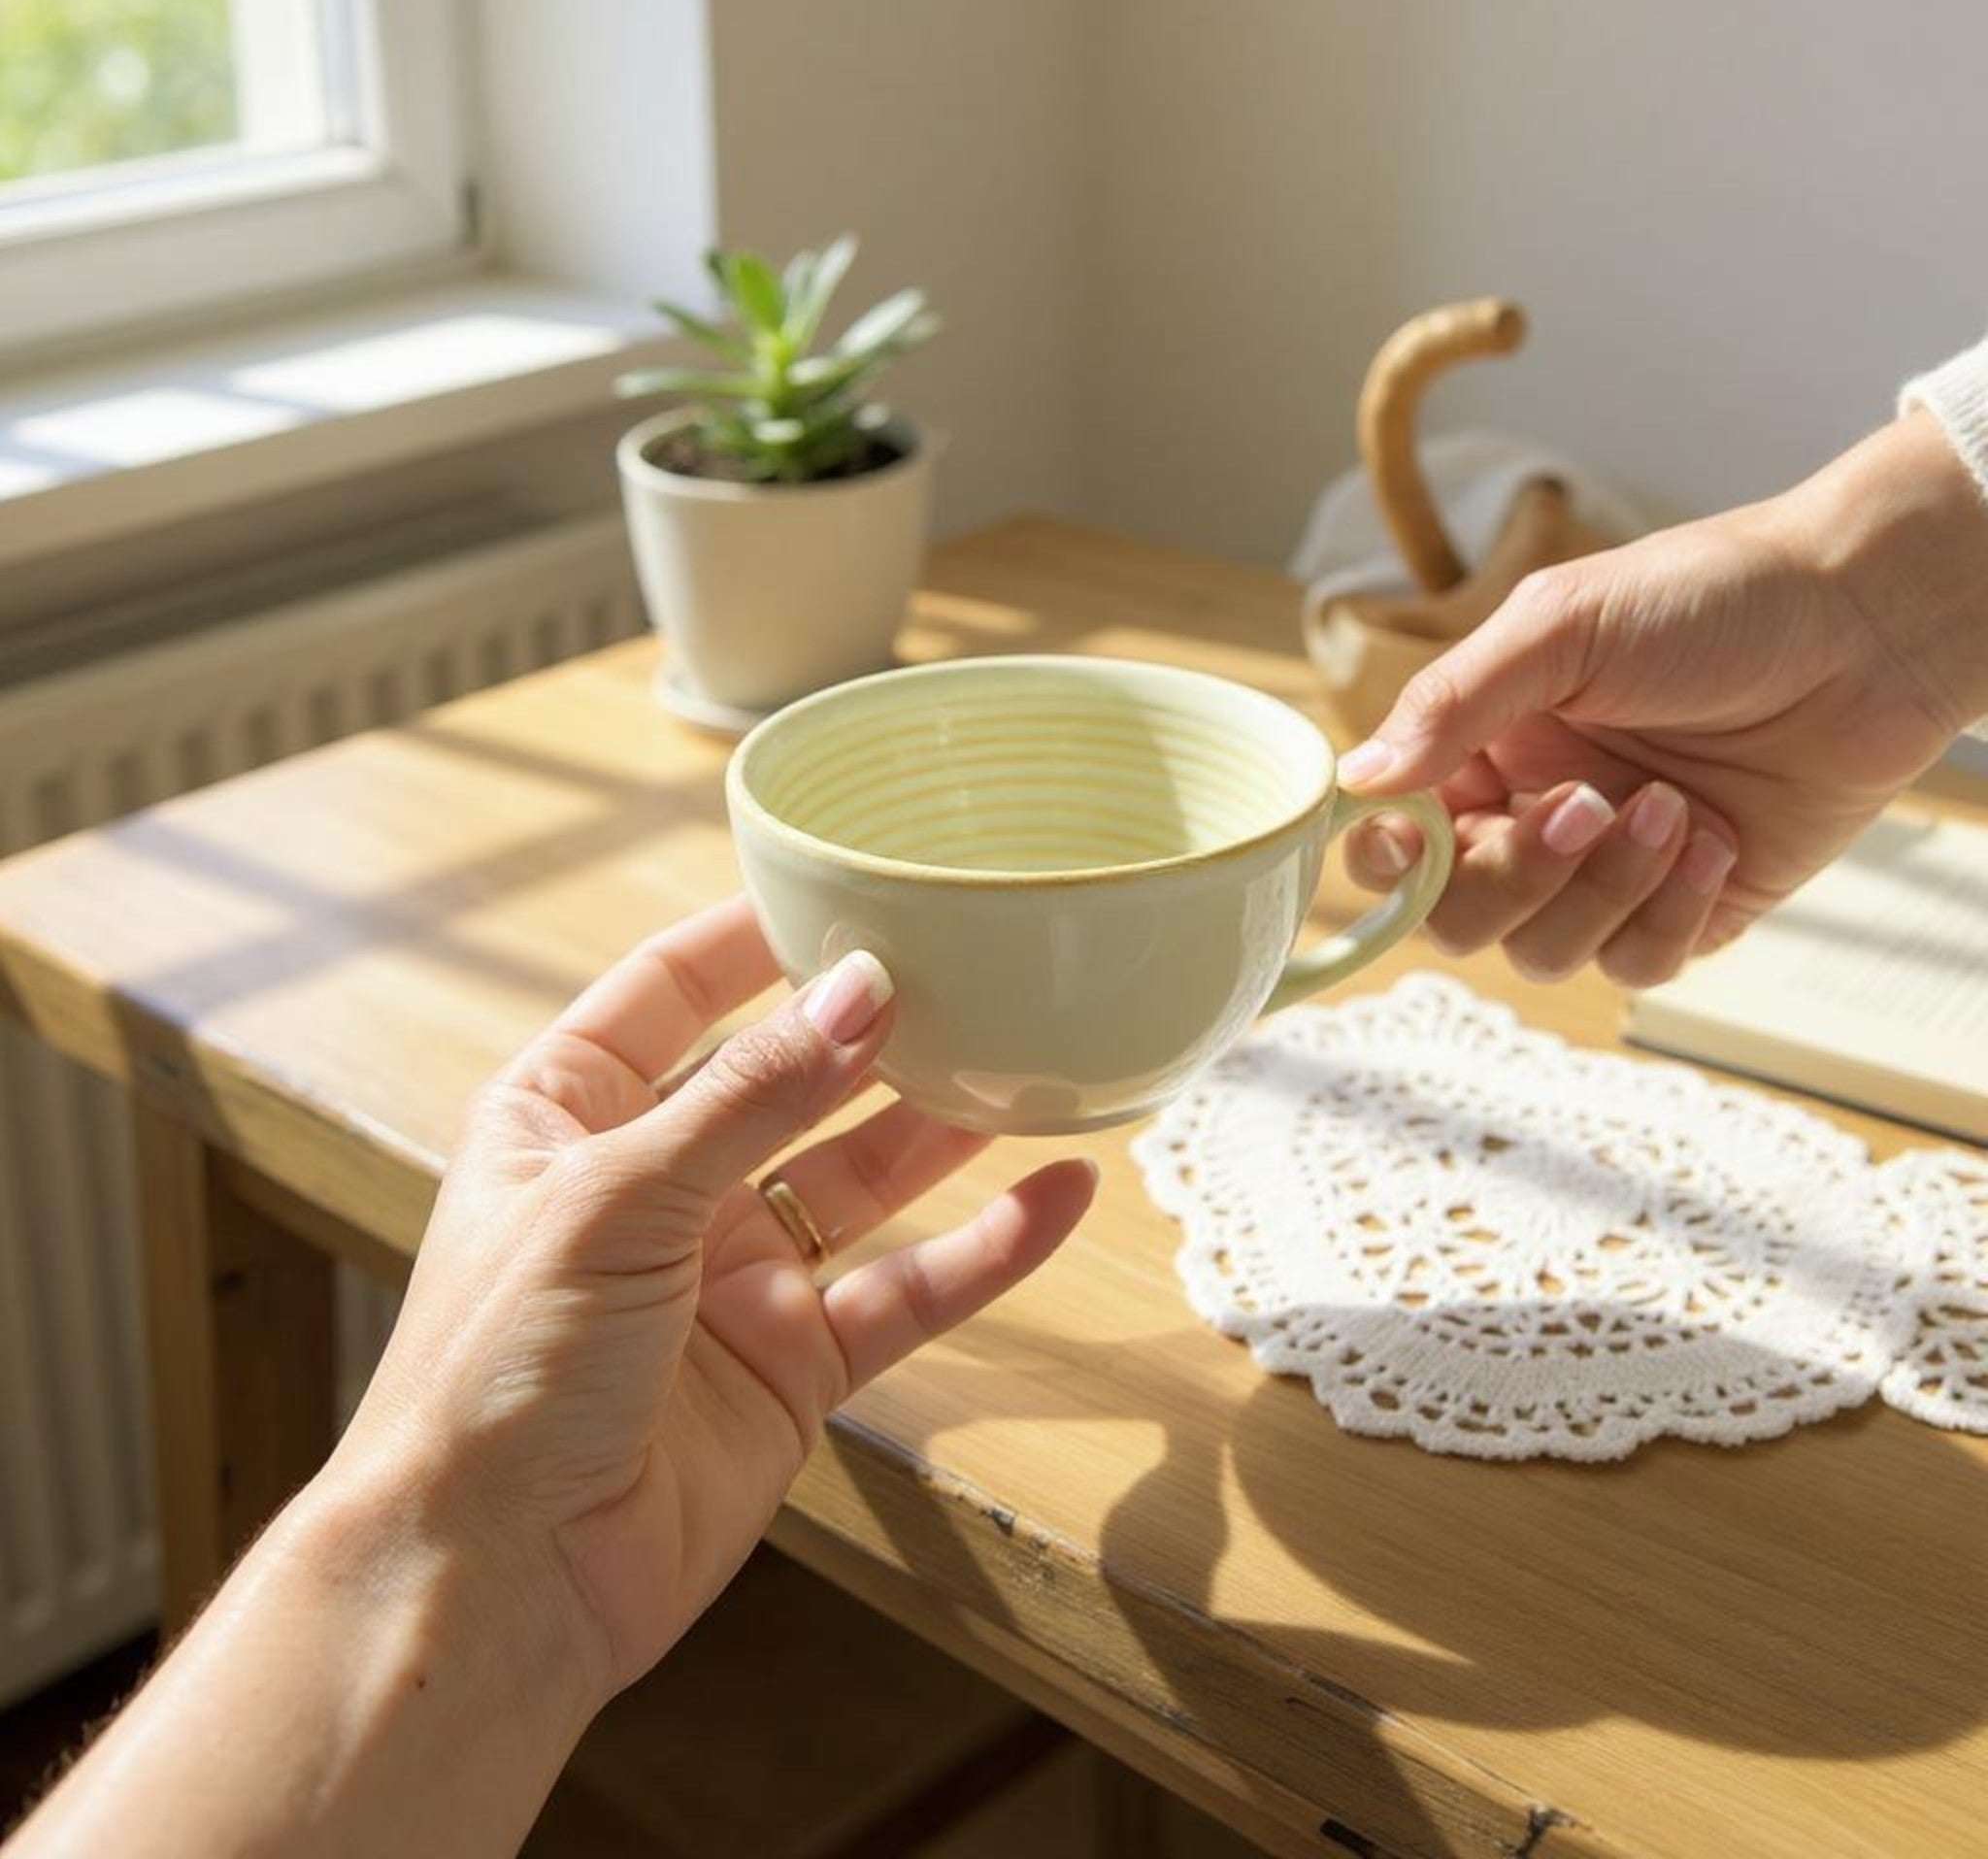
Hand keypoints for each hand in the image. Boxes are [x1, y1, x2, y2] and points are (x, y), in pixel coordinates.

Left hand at [326, 897, 1094, 1703]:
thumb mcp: (616, 1196)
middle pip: (784, 1078)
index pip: (670, 990)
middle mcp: (653, 1184)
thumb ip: (749, 1094)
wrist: (495, 1582)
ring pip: (858, 1175)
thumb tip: (862, 990)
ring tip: (1033, 1055)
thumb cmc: (496, 1373)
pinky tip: (1055, 1197)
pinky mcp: (793, 1366)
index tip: (848, 879)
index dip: (754, 934)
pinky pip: (905, 1291)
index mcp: (567, 1117)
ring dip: (940, 1122)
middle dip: (870, 1027)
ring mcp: (727, 1276)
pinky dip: (983, 1250)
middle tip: (971, 966)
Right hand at [1339, 410, 1987, 984]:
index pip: (1395, 838)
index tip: (1423, 832)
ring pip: (1543, 952)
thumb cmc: (1713, 598)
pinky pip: (1638, 964)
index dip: (1392, 857)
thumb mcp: (1561, 626)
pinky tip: (1711, 838)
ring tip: (1670, 805)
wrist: (1867, 623)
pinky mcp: (1691, 908)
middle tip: (1583, 805)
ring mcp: (1610, 870)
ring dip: (1602, 888)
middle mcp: (1534, 815)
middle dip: (1514, 875)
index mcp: (1486, 748)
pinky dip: (1669, 910)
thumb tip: (1356, 778)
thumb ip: (1453, 703)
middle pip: (1457, 917)